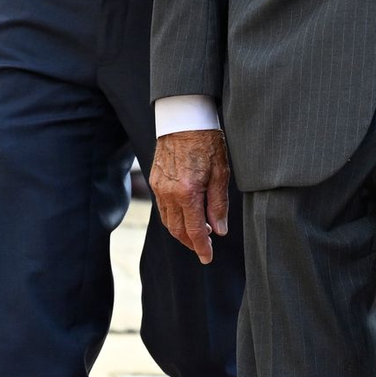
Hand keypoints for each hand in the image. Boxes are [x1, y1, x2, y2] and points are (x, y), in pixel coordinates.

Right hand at [150, 130, 229, 264]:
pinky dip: (173, 217)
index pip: (195, 231)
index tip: (208, 258)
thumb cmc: (206, 141)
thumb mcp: (220, 172)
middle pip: (178, 230)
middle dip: (191, 243)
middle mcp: (169, 193)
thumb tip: (219, 230)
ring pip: (168, 221)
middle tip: (205, 246)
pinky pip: (162, 207)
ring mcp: (159, 187)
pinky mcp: (155, 179)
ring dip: (181, 231)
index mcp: (187, 193)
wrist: (183, 118)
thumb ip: (219, 204)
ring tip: (199, 231)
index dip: (202, 249)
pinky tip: (186, 214)